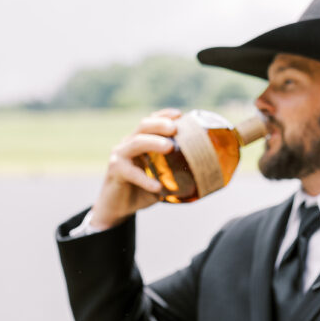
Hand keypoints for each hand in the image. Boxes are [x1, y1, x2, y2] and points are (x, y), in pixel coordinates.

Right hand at [89, 108, 181, 230]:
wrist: (117, 206)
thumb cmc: (142, 189)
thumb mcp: (160, 177)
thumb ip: (175, 171)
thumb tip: (204, 171)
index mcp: (140, 140)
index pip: (152, 121)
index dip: (164, 115)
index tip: (180, 114)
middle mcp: (129, 143)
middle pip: (144, 126)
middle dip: (160, 124)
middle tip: (175, 128)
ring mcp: (120, 155)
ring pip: (136, 143)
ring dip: (153, 142)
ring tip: (169, 147)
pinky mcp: (115, 170)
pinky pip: (131, 172)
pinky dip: (145, 179)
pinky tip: (158, 187)